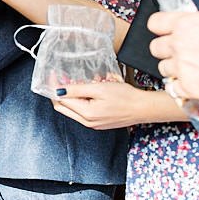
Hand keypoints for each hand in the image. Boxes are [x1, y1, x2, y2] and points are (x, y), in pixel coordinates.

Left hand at [51, 79, 169, 129]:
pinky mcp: (98, 123)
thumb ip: (77, 89)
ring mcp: (93, 124)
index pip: (60, 100)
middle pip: (62, 107)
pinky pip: (82, 112)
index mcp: (86, 114)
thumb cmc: (126, 97)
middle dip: (58, 92)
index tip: (54, 75)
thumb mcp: (99, 88)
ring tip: (74, 82)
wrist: (144, 108)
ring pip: (71, 110)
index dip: (54, 86)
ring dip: (69, 96)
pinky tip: (85, 91)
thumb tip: (58, 90)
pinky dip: (79, 101)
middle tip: (60, 78)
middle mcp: (87, 122)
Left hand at [150, 10, 198, 104]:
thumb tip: (192, 29)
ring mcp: (182, 66)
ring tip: (196, 71)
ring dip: (175, 71)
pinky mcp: (189, 87)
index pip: (155, 23)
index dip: (161, 30)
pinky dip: (183, 89)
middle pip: (156, 48)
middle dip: (168, 52)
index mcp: (187, 23)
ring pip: (163, 69)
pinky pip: (173, 88)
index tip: (167, 34)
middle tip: (184, 56)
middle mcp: (179, 44)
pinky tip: (198, 85)